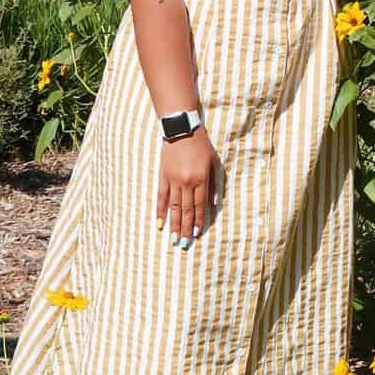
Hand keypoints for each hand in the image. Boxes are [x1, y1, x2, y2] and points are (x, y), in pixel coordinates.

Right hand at [157, 127, 221, 248]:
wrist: (182, 130)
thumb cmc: (201, 146)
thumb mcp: (214, 162)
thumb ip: (215, 184)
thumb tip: (213, 205)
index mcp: (201, 179)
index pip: (199, 205)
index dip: (197, 221)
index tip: (196, 234)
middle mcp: (187, 183)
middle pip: (186, 210)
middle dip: (185, 228)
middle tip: (183, 244)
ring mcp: (173, 180)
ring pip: (173, 207)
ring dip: (173, 224)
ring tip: (173, 239)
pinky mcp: (163, 176)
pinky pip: (161, 198)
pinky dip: (161, 211)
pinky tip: (160, 223)